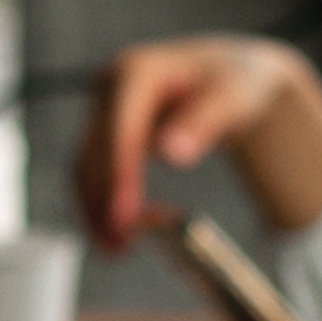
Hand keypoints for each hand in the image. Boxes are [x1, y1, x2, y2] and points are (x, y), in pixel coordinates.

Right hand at [87, 34, 321, 243]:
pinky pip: (95, 172)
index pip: (119, 128)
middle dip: (102, 200)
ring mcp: (106, 108)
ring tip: (116, 249)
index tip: (123, 216)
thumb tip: (171, 152)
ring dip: (95, 208)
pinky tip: (121, 233)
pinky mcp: (108, 130)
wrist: (233, 73)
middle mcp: (112, 86)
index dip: (117, 174)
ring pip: (85, 165)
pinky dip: (103, 203)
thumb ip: (204, 122)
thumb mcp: (232, 97)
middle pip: (94, 150)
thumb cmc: (236, 82)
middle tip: (118, 246)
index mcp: (137, 71)